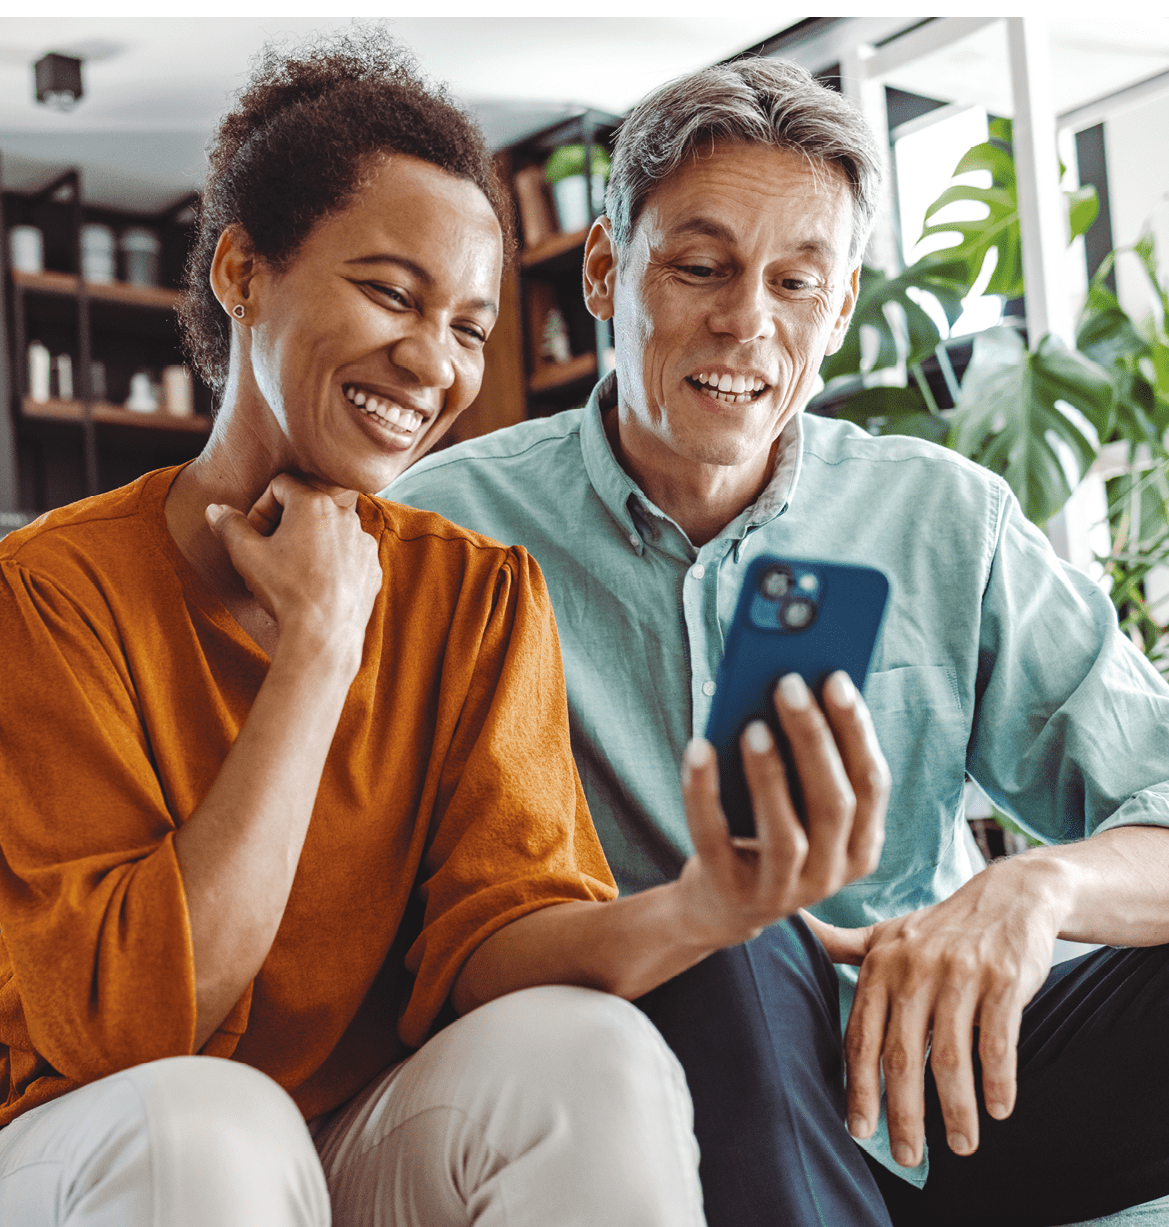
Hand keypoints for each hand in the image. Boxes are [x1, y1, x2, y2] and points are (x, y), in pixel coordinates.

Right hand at [206, 472, 381, 662]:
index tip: (254, 535)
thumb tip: (216, 509)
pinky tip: (316, 586)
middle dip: (285, 526)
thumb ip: (230, 526)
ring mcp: (363, 542)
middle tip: (269, 556)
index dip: (261, 507)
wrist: (324, 633)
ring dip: (310, 545)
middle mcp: (346, 516)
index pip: (281, 485)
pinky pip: (348, 556)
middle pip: (307, 508)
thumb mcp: (246, 555)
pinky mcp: (372, 567)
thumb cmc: (285, 590)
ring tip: (292, 574)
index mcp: (315, 504)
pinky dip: (332, 564)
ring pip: (330, 532)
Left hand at [676, 670, 889, 948]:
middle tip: (788, 685)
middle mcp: (831, 873)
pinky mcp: (732, 893)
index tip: (835, 679)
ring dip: (769, 774)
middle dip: (813, 738)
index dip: (856, 730)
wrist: (722, 904)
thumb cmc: (766, 831)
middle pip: (834, 804)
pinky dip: (704, 792)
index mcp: (861, 845)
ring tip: (752, 724)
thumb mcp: (798, 804)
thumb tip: (790, 689)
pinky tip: (698, 748)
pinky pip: (715, 839)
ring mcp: (783, 891)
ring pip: (785, 832)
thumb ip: (806, 761)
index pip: (871, 784)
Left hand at [807, 857, 1063, 1166]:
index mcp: (881, 965)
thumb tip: (793, 931)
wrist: (1011, 895)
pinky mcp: (1003, 979)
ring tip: (960, 1145)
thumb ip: (843, 945)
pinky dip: (998, 1079)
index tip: (858, 1130)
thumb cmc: (940, 927)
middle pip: (902, 1055)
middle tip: (906, 1156)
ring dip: (956, 1108)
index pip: (862, 1036)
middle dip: (903, 1112)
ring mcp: (960, 974)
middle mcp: (915, 970)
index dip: (858, 1087)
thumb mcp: (887, 932)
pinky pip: (997, 1040)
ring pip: (951, 1056)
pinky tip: (999, 1110)